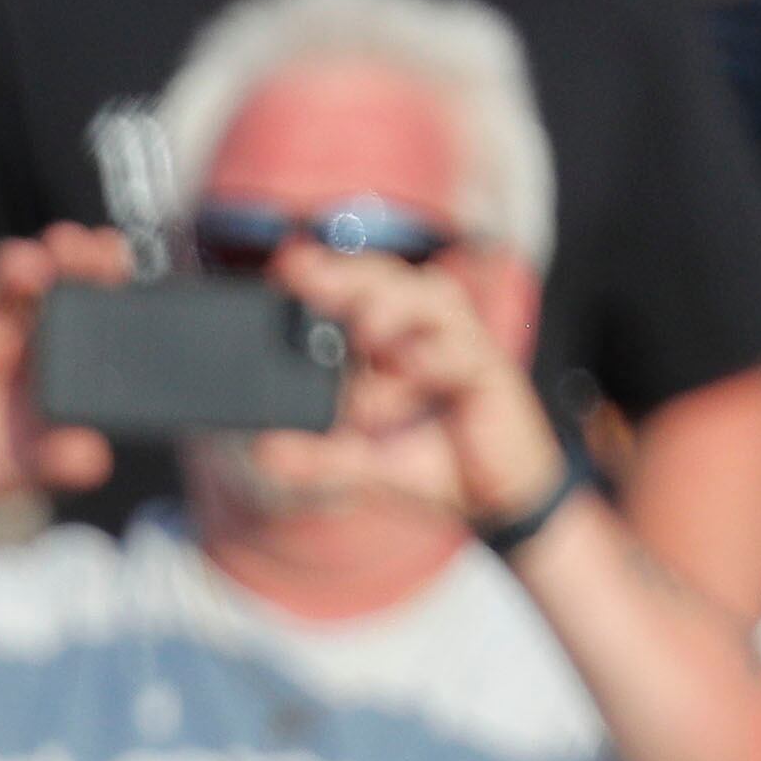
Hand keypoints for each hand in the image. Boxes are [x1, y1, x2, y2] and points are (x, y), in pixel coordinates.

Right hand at [0, 227, 123, 513]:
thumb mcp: (29, 465)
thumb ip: (58, 460)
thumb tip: (92, 459)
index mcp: (58, 347)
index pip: (86, 295)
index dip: (101, 268)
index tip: (113, 252)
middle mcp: (20, 325)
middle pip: (47, 272)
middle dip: (64, 252)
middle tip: (76, 245)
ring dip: (13, 266)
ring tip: (29, 269)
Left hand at [297, 241, 572, 530]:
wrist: (496, 497)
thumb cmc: (430, 461)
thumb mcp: (363, 461)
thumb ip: (317, 456)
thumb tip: (265, 454)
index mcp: (390, 340)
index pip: (355, 290)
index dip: (322, 272)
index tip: (284, 263)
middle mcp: (424, 332)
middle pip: (390, 280)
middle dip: (349, 274)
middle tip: (306, 273)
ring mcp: (460, 345)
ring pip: (431, 300)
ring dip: (395, 306)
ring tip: (362, 326)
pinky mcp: (490, 372)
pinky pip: (465, 353)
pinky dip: (436, 357)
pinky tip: (411, 363)